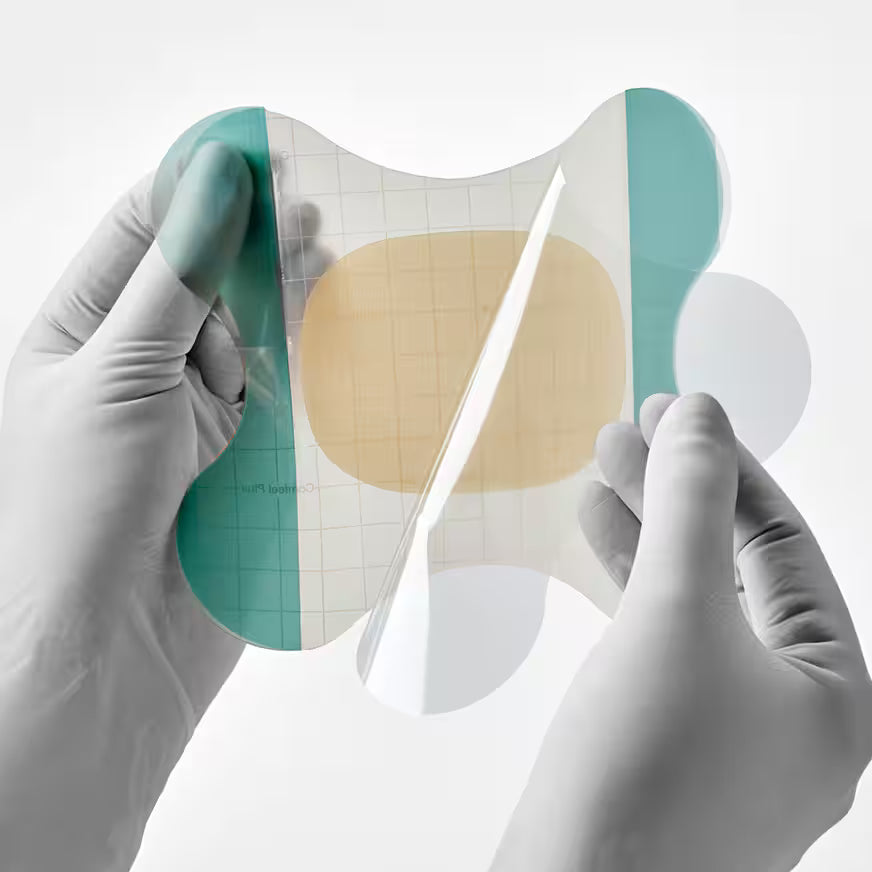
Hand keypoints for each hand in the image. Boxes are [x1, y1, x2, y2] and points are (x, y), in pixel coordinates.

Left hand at [0, 142, 252, 870]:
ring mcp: (196, 416)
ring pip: (253, 336)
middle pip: (206, 282)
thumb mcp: (116, 373)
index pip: (141, 238)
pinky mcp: (246, 460)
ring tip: (324, 260)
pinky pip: (284, 396)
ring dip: (285, 302)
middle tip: (306, 212)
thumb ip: (176, 280)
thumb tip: (214, 180)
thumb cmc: (77, 511)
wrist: (110, 655)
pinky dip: (309, 363)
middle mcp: (138, 369)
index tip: (256, 154)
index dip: (196, 191)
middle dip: (251, 246)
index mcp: (79, 336)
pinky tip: (333, 327)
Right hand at [491, 393, 871, 871]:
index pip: (781, 546)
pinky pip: (657, 638)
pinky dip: (627, 582)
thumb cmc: (640, 772)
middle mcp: (792, 710)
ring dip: (647, 530)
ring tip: (600, 468)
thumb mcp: (675, 614)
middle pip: (734, 567)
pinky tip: (596, 534)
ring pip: (691, 599)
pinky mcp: (666, 740)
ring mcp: (727, 729)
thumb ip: (691, 505)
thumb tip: (697, 414)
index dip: (726, 469)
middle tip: (627, 431)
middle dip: (679, 494)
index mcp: (833, 691)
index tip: (674, 412)